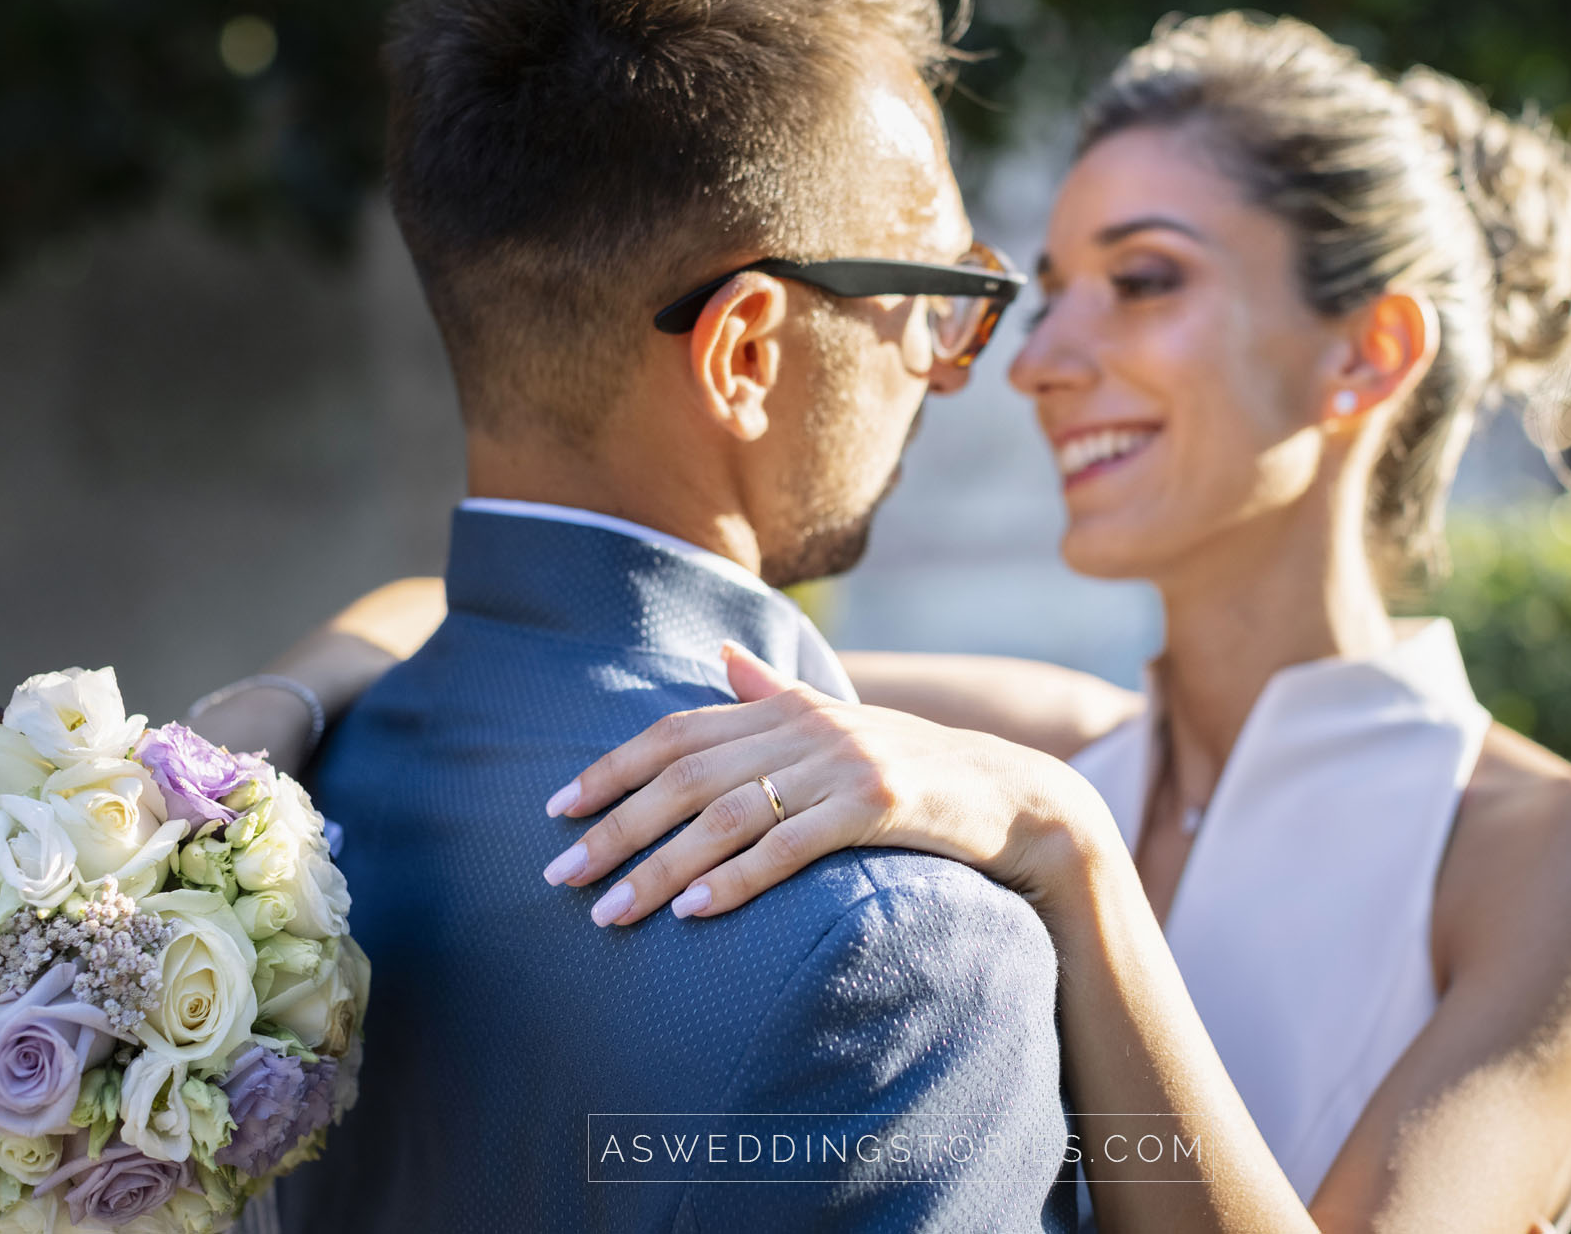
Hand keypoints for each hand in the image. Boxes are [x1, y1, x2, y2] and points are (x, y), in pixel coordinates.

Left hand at [541, 642, 1116, 927]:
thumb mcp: (842, 724)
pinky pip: (790, 846)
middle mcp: (808, 726)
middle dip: (616, 826)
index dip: (612, 768)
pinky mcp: (878, 804)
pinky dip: (736, 880)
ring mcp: (843, 763)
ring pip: (727, 815)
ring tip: (610, 912)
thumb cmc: (915, 769)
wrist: (1012, 797)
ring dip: (659, 867)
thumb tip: (723, 657)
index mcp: (788, 707)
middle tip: (559, 874)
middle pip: (687, 775)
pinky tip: (693, 912)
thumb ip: (776, 696)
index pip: (677, 732)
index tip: (558, 809)